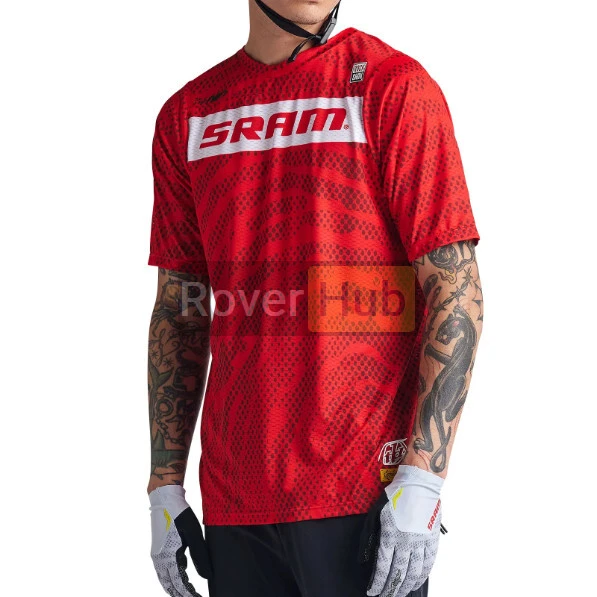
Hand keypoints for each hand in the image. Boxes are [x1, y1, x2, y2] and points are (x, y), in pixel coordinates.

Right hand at [149, 485, 211, 596]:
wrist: (164, 498)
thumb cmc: (180, 514)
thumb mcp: (194, 534)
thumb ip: (200, 555)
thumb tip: (208, 575)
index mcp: (168, 557)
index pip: (179, 584)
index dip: (188, 593)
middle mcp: (159, 559)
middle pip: (169, 585)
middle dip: (181, 593)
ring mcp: (157, 554)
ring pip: (165, 578)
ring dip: (175, 586)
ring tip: (188, 591)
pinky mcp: (159, 548)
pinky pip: (164, 568)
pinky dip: (172, 575)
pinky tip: (183, 572)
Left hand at [358, 465, 443, 596]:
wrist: (419, 484)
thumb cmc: (395, 495)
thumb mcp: (377, 513)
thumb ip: (373, 535)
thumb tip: (366, 555)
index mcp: (390, 536)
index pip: (383, 567)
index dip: (378, 583)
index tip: (373, 592)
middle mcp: (406, 543)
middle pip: (398, 574)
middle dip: (390, 589)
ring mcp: (421, 542)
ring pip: (414, 572)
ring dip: (406, 586)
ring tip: (399, 594)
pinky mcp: (432, 540)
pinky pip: (428, 563)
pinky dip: (422, 576)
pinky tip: (416, 582)